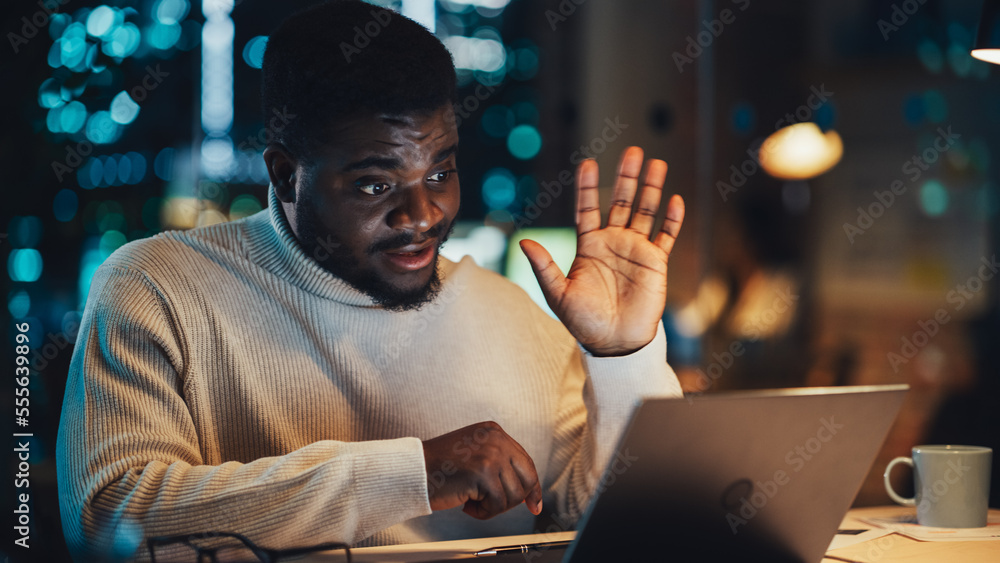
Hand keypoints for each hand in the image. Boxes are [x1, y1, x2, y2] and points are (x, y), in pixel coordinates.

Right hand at [423, 421, 542, 518]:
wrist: (414, 471)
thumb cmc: (439, 467)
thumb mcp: (474, 453)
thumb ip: (498, 462)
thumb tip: (527, 489)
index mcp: (494, 432)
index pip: (526, 462)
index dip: (531, 487)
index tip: (533, 504)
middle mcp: (495, 439)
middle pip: (527, 479)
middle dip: (514, 499)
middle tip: (492, 505)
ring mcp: (491, 455)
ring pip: (513, 495)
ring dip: (493, 506)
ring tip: (472, 501)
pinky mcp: (484, 473)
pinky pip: (497, 504)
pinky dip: (482, 513)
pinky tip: (466, 504)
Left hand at [520, 146, 684, 355]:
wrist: (613, 343)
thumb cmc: (583, 321)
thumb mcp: (558, 293)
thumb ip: (544, 266)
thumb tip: (524, 242)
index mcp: (589, 246)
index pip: (588, 209)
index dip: (589, 187)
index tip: (588, 163)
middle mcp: (614, 242)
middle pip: (622, 202)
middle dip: (627, 177)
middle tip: (633, 150)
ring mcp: (636, 251)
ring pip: (646, 212)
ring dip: (652, 189)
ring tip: (656, 164)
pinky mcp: (655, 264)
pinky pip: (665, 237)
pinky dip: (671, 220)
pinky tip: (674, 201)